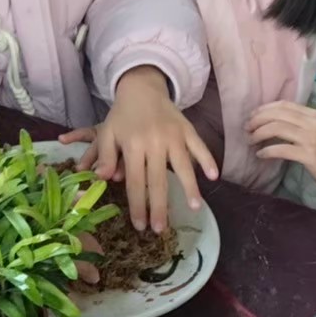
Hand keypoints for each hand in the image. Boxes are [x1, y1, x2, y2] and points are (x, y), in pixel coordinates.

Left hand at [77, 67, 216, 234]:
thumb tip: (102, 179)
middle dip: (160, 207)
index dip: (138, 205)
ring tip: (194, 208)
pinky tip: (213, 177)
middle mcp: (154, 142)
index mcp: (133, 145)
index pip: (135, 182)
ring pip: (183, 166)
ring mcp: (173, 135)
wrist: (141, 87)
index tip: (140, 225)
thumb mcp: (107, 133)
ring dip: (189, 188)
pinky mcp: (187, 128)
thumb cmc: (122, 116)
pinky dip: (207, 161)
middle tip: (161, 229)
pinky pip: (199, 147)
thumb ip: (106, 156)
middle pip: (158, 180)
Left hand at [248, 102, 315, 234]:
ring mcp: (312, 139)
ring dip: (259, 134)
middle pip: (278, 114)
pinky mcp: (310, 155)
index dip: (265, 108)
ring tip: (251, 141)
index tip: (252, 116)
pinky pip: (281, 149)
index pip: (284, 105)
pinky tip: (260, 155)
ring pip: (277, 128)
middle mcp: (314, 123)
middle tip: (246, 129)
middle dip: (257, 120)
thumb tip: (271, 122)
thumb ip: (300, 126)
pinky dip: (267, 151)